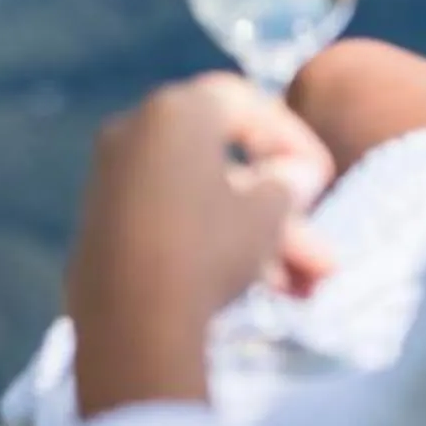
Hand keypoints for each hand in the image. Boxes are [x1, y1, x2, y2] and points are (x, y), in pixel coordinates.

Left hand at [65, 74, 338, 411]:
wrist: (128, 321)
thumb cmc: (208, 249)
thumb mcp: (265, 215)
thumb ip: (287, 185)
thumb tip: (295, 174)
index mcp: (173, 111)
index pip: (243, 103)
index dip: (291, 138)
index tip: (322, 178)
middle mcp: (134, 133)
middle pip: (227, 165)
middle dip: (282, 214)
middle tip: (323, 254)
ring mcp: (113, 180)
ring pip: (205, 202)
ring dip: (261, 241)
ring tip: (308, 290)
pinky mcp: (102, 226)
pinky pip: (172, 222)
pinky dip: (217, 248)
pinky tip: (265, 291)